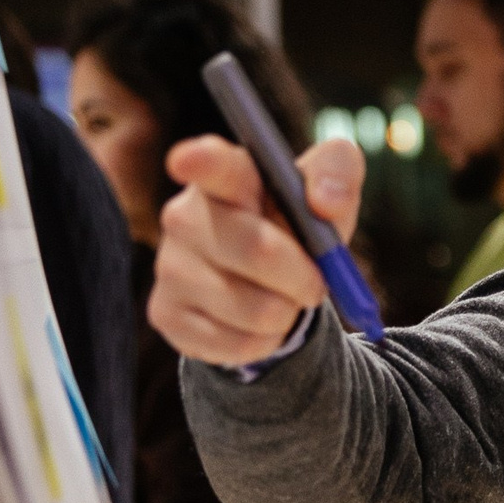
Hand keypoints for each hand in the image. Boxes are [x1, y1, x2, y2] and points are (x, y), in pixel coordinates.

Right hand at [149, 134, 364, 365]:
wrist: (273, 287)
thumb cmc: (300, 229)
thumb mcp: (329, 195)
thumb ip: (337, 175)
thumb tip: (325, 202)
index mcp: (227, 175)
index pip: (213, 165)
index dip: (201, 161)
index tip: (189, 158)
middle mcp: (184, 215)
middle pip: (258, 250)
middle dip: (304, 275)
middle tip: (316, 283)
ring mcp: (168, 266)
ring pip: (255, 308)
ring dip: (287, 312)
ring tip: (283, 299)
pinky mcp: (165, 314)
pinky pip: (238, 344)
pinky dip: (266, 341)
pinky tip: (258, 324)